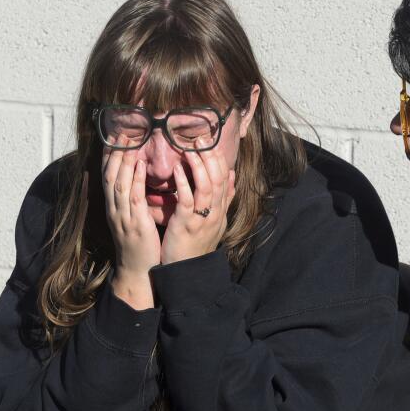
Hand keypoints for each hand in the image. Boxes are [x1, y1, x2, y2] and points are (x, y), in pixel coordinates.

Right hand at [101, 148, 161, 305]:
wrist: (138, 272)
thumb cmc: (138, 246)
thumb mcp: (129, 220)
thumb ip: (129, 201)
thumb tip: (132, 181)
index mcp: (113, 208)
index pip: (106, 176)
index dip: (109, 155)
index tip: (113, 135)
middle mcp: (114, 210)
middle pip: (110, 175)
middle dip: (114, 152)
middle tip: (121, 131)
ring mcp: (123, 217)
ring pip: (119, 183)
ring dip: (124, 160)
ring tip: (130, 140)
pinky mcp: (136, 225)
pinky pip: (134, 198)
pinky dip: (136, 179)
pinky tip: (141, 164)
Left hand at [160, 149, 235, 265]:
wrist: (187, 272)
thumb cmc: (194, 245)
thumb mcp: (214, 221)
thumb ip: (224, 199)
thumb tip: (232, 176)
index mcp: (221, 211)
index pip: (225, 179)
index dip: (219, 159)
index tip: (211, 142)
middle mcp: (215, 213)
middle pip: (218, 180)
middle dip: (210, 157)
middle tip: (201, 138)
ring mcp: (202, 220)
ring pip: (206, 188)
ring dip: (198, 166)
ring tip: (190, 149)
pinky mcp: (186, 226)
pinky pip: (188, 202)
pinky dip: (183, 184)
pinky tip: (177, 171)